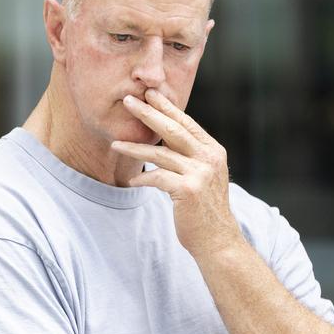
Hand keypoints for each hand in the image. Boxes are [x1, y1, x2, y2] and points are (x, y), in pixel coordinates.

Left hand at [111, 88, 243, 256]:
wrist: (218, 240)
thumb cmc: (204, 209)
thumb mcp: (204, 176)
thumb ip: (190, 157)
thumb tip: (166, 138)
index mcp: (213, 151)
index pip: (187, 123)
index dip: (167, 107)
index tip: (150, 94)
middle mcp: (209, 158)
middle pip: (173, 130)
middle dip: (148, 113)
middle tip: (129, 101)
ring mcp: (199, 174)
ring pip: (160, 154)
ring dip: (135, 148)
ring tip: (115, 144)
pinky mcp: (187, 190)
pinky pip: (157, 178)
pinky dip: (142, 178)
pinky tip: (133, 180)